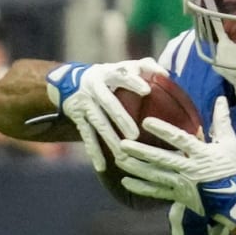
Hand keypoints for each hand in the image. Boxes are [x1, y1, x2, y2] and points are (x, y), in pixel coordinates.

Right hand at [45, 58, 162, 172]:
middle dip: (120, 118)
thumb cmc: (109, 76)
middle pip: (108, 103)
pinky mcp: (77, 117)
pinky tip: (102, 167)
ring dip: (109, 139)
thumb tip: (166, 75)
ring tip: (122, 155)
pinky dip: (94, 152)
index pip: (121, 75)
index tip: (146, 91)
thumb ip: (144, 67)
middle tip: (134, 135)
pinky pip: (86, 136)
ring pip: (98, 123)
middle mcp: (94, 87)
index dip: (133, 82)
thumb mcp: (122, 67)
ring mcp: (85, 103)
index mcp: (108, 73)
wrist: (69, 81)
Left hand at [115, 97, 235, 227]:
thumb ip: (222, 121)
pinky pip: (157, 193)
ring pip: (155, 176)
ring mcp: (183, 185)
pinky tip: (127, 182)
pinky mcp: (179, 196)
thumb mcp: (230, 144)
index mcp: (201, 154)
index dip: (163, 131)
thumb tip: (220, 99)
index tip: (146, 122)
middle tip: (123, 143)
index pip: (179, 140)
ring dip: (137, 168)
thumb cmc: (233, 170)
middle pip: (162, 159)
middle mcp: (189, 169)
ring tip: (119, 160)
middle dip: (141, 151)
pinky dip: (142, 188)